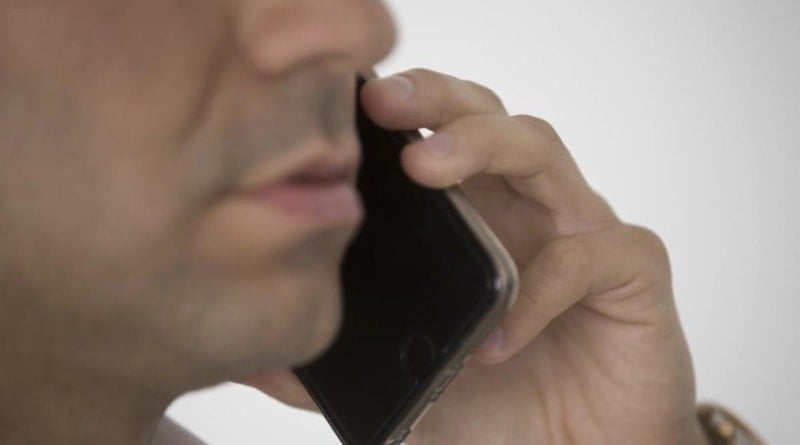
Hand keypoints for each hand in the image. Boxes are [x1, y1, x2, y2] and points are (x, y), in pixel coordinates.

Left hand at [245, 69, 708, 444]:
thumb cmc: (499, 413)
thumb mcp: (407, 386)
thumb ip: (344, 366)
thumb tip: (265, 360)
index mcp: (473, 221)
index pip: (437, 134)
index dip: (401, 108)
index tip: (345, 104)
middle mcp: (525, 211)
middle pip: (488, 116)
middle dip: (437, 98)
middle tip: (384, 103)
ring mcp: (580, 235)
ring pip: (540, 149)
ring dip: (483, 145)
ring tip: (424, 167)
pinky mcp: (632, 275)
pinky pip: (593, 254)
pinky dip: (543, 285)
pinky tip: (500, 337)